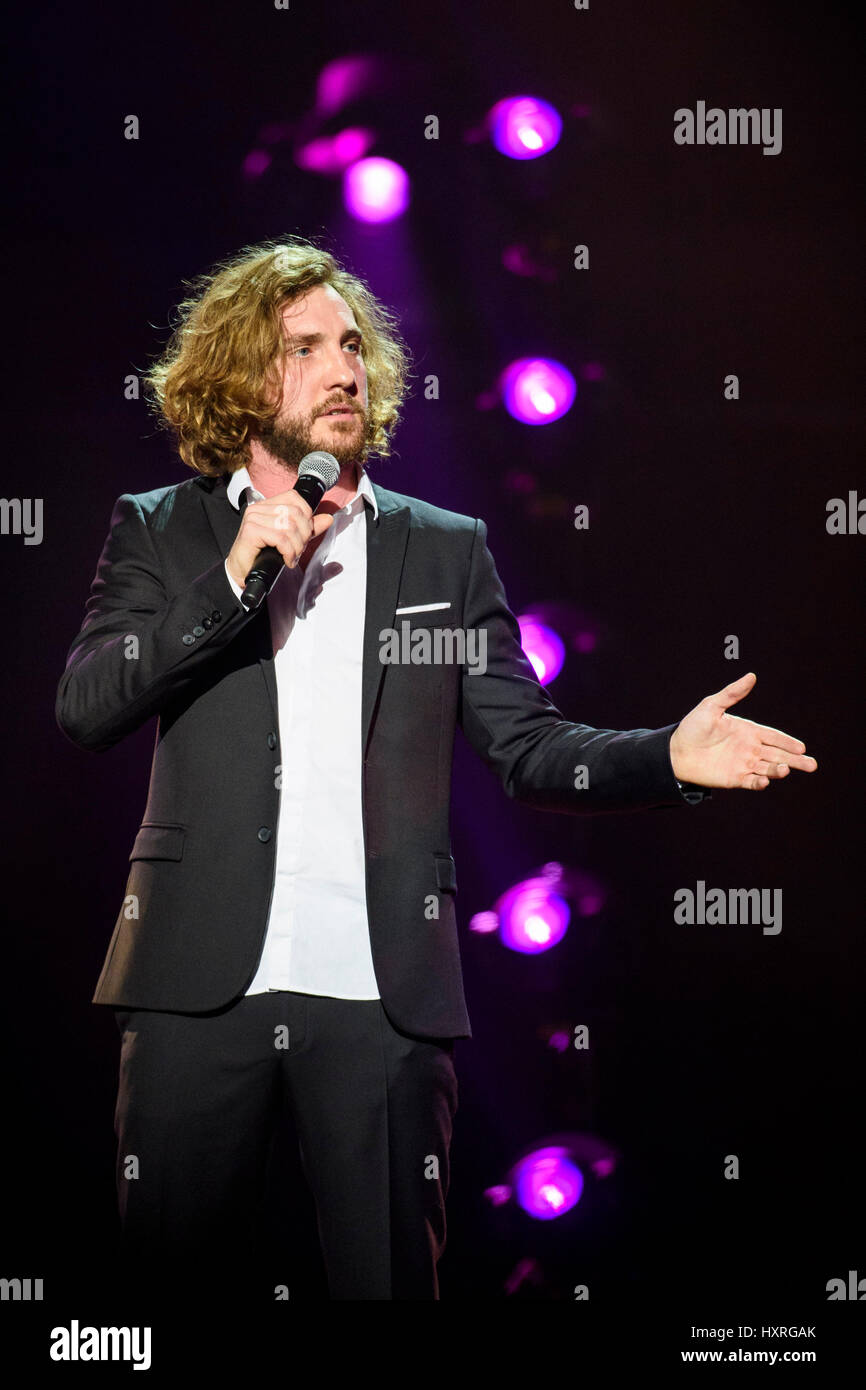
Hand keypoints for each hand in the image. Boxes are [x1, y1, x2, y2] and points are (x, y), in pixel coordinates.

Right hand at [226, 490, 333, 588]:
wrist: (243, 572)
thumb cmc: (263, 556)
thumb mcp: (291, 539)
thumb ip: (308, 528)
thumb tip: (328, 518)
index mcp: (267, 505)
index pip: (294, 498)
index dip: (306, 516)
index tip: (305, 535)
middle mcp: (259, 508)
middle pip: (295, 513)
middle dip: (303, 535)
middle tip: (299, 550)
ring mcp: (253, 518)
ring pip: (289, 527)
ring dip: (296, 546)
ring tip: (292, 557)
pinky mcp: (251, 531)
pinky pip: (280, 538)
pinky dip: (288, 552)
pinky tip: (287, 560)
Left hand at [669, 672, 817, 789]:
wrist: (674, 751)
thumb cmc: (692, 727)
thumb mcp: (712, 706)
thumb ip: (732, 693)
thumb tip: (751, 676)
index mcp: (748, 731)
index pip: (773, 736)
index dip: (787, 742)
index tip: (801, 747)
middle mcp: (749, 749)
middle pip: (777, 755)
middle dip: (795, 760)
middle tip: (812, 765)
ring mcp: (743, 764)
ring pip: (768, 769)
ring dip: (779, 770)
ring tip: (786, 770)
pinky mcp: (734, 779)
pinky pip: (751, 782)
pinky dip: (760, 783)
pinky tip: (765, 781)